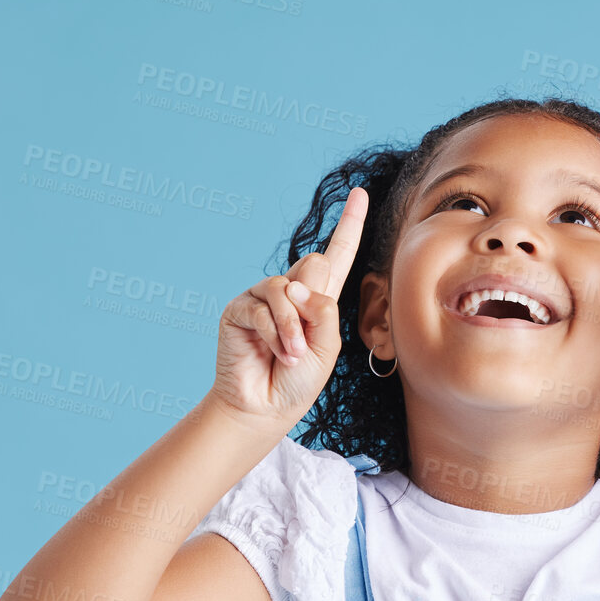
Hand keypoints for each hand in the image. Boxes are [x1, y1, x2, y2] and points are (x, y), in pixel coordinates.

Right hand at [210, 186, 367, 426]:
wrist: (266, 407)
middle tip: (304, 342)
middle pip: (314, 263)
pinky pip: (264, 306)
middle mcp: (291, 290)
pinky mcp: (240, 308)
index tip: (359, 193)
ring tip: (291, 355)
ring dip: (294, 327)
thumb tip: (293, 282)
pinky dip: (276, 334)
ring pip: (288, 286)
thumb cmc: (299, 381)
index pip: (337, 254)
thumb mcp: (326, 346)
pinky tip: (276, 353)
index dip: (349, 224)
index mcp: (319, 298)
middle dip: (314, 305)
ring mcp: (263, 297)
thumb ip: (322, 310)